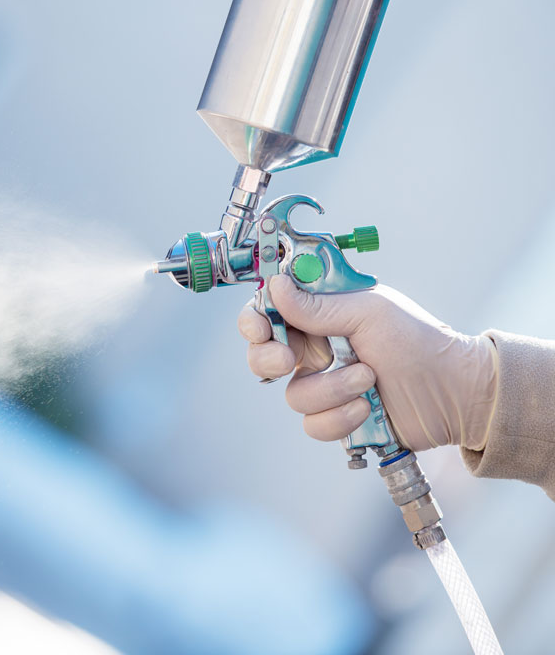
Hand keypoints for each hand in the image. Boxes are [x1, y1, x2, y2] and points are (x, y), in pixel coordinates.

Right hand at [238, 274, 497, 451]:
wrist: (455, 393)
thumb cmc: (418, 341)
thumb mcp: (368, 313)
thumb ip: (318, 306)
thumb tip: (275, 286)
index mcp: (321, 313)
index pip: (270, 310)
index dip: (255, 318)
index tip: (260, 328)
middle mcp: (316, 348)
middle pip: (262, 355)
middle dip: (270, 359)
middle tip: (289, 361)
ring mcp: (324, 384)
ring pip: (292, 395)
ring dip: (330, 389)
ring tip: (368, 379)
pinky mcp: (336, 417)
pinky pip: (313, 424)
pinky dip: (340, 417)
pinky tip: (367, 408)